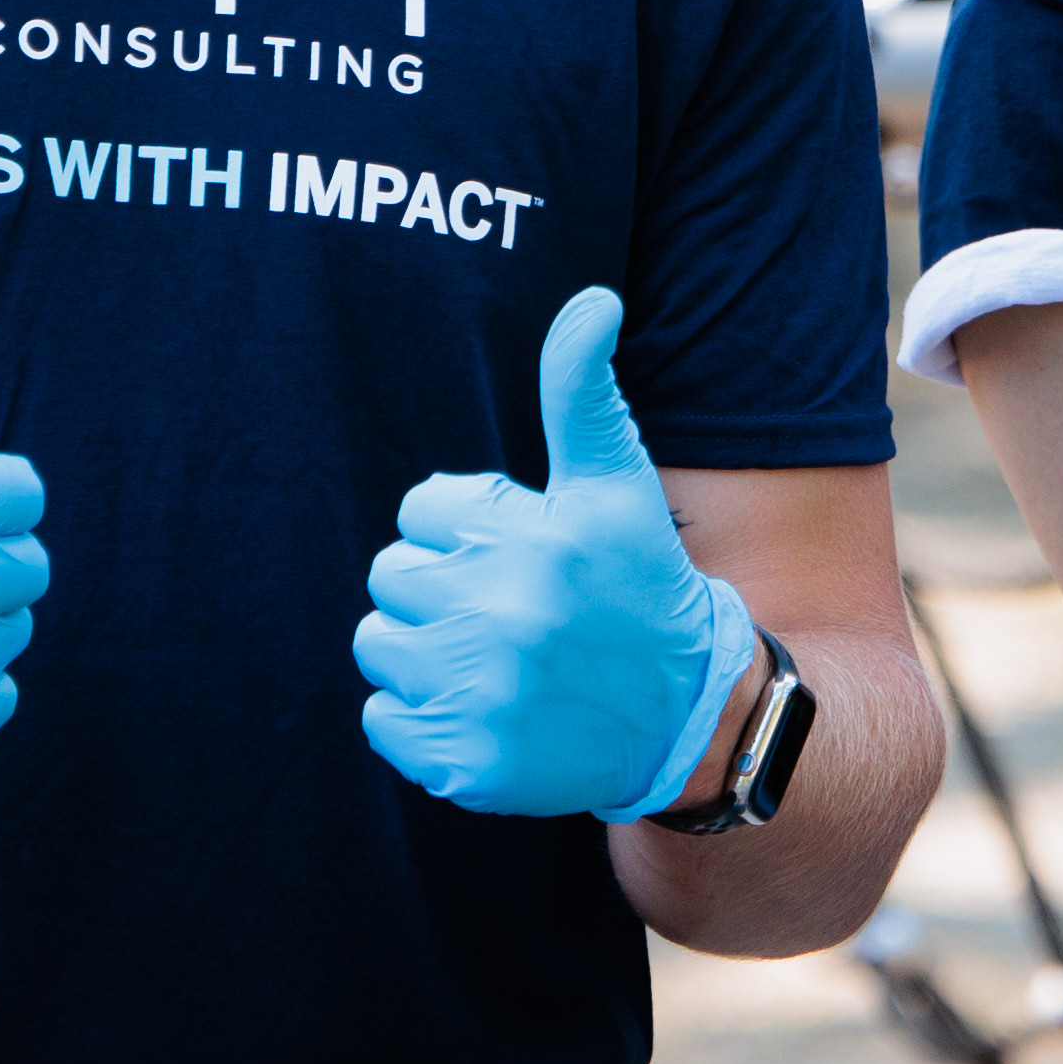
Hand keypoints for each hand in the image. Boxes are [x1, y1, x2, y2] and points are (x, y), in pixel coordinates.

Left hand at [356, 289, 758, 822]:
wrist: (684, 715)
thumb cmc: (637, 582)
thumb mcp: (615, 481)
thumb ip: (581, 389)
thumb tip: (595, 300)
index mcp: (532, 539)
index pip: (419, 511)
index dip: (465, 530)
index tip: (519, 554)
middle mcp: (506, 616)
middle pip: (392, 577)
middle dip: (440, 586)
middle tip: (510, 610)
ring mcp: (482, 695)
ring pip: (378, 645)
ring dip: (421, 649)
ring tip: (492, 657)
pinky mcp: (464, 763)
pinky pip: (381, 720)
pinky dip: (417, 717)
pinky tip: (481, 706)